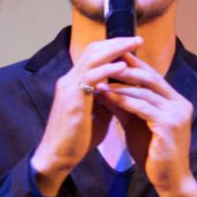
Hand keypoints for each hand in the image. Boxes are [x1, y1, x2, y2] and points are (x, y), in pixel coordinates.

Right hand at [30, 36, 139, 194]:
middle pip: (93, 50)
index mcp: (74, 82)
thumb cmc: (78, 139)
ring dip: (115, 50)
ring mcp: (69, 88)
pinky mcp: (72, 100)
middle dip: (117, 42)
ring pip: (92, 58)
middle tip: (138, 39)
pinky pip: (91, 78)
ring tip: (134, 45)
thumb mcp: (97, 115)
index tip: (134, 46)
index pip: (93, 55)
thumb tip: (122, 91)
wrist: (58, 157)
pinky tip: (123, 67)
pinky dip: (107, 69)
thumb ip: (107, 100)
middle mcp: (69, 80)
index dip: (113, 47)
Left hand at [96, 54, 196, 196]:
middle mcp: (180, 104)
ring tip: (99, 81)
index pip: (154, 77)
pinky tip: (108, 97)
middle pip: (151, 78)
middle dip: (127, 68)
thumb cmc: (153, 155)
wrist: (169, 180)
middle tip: (104, 62)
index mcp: (176, 102)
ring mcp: (177, 114)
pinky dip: (123, 101)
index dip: (134, 65)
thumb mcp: (137, 125)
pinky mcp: (170, 125)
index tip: (113, 56)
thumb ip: (126, 106)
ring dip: (120, 86)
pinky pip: (142, 107)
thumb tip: (106, 88)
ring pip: (145, 92)